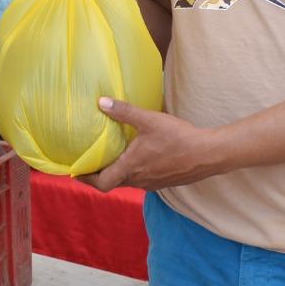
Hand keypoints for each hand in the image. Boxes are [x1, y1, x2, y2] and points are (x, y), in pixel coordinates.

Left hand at [79, 97, 224, 192]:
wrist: (209, 154)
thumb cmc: (178, 138)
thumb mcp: (149, 120)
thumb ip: (124, 111)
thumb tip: (101, 102)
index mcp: (131, 168)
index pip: (101, 183)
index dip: (86, 178)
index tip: (76, 171)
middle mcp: (139, 181)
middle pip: (112, 183)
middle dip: (99, 175)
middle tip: (89, 163)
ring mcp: (152, 184)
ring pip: (127, 182)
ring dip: (116, 174)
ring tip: (110, 159)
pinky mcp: (163, 183)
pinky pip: (141, 181)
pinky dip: (132, 172)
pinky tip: (136, 159)